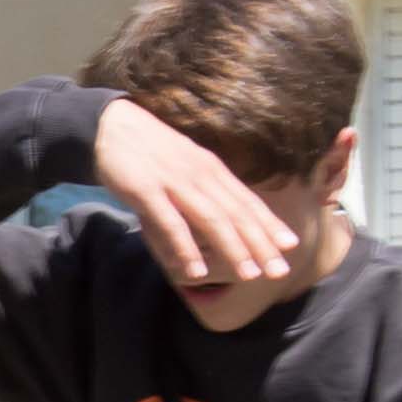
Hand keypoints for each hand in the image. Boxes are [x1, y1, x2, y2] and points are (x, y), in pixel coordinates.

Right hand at [90, 95, 292, 293]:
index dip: (269, 223)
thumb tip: (219, 221)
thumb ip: (203, 191)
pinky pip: (170, 223)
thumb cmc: (150, 152)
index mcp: (211, 169)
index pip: (246, 200)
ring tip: (249, 275)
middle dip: (260, 243)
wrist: (111, 125)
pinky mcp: (146, 190)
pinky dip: (185, 247)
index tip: (290, 245)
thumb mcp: (185, 166)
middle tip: (280, 270)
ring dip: (233, 249)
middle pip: (236, 213)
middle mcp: (200, 175)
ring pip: (211, 219)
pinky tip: (195, 271)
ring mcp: (174, 182)